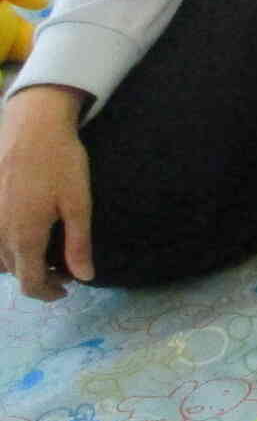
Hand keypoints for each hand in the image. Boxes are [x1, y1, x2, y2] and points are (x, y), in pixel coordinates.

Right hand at [0, 85, 93, 301]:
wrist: (31, 127)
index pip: (30, 282)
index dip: (47, 293)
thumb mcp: (78, 203)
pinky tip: (26, 232)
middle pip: (14, 271)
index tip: (66, 290)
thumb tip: (84, 277)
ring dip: (21, 262)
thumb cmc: (60, 163)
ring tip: (46, 252)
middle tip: (64, 267)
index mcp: (24, 236)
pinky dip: (7, 245)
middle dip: (38, 276)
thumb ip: (79, 243)